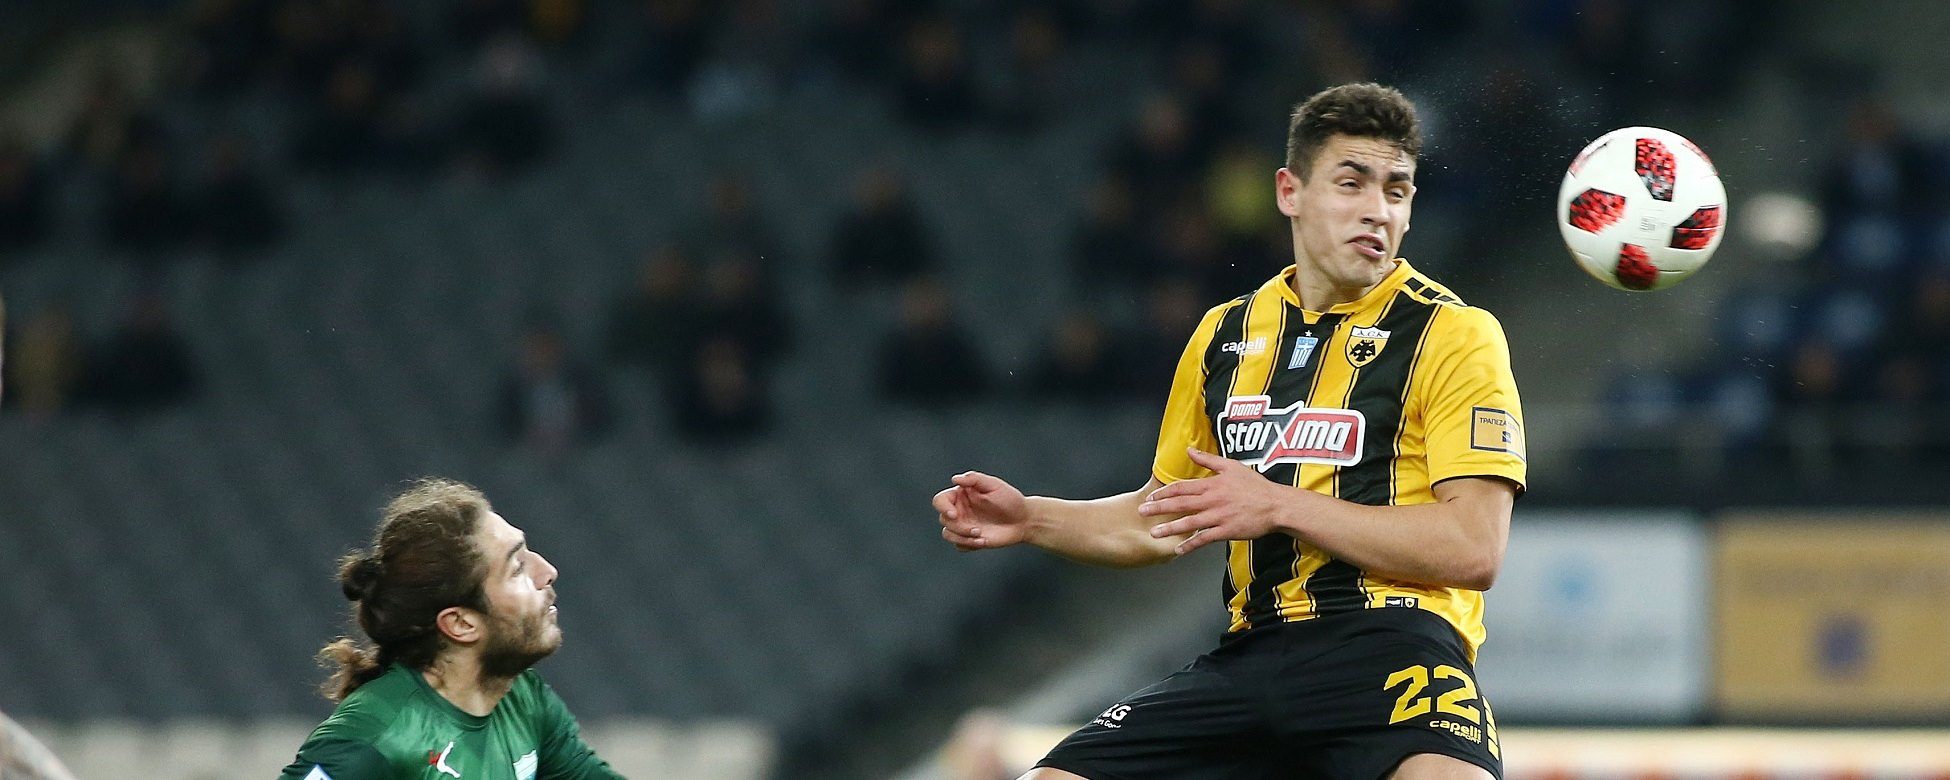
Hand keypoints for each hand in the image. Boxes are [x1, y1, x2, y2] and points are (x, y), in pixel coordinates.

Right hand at [934, 471, 1029, 550]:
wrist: (1023, 520)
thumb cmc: (1010, 499)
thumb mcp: (994, 485)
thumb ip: (974, 479)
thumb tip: (955, 479)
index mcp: (961, 495)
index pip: (940, 500)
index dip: (942, 508)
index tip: (954, 515)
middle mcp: (959, 510)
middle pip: (943, 520)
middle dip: (959, 527)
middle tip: (978, 529)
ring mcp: (963, 525)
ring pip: (947, 534)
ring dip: (962, 537)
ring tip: (981, 537)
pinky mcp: (969, 539)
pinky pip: (958, 545)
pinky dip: (968, 545)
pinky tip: (984, 541)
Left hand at [1139, 448, 1305, 554]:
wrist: (1276, 505)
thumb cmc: (1256, 486)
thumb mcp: (1232, 466)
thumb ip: (1208, 459)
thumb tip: (1190, 450)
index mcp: (1212, 484)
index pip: (1182, 487)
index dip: (1164, 492)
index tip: (1151, 496)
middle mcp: (1212, 500)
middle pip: (1180, 504)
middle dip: (1159, 508)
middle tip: (1142, 512)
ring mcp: (1219, 516)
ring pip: (1189, 522)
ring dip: (1169, 528)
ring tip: (1154, 533)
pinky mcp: (1227, 531)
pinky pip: (1205, 539)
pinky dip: (1191, 545)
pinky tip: (1178, 550)